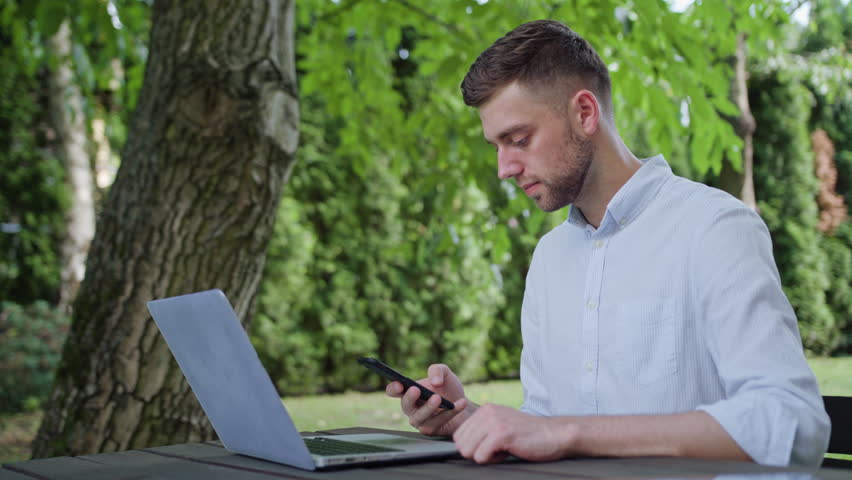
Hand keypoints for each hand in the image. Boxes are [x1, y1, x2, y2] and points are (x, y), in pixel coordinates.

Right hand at [385, 363, 474, 436]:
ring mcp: (421, 421)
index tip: (399, 384)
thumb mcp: (444, 373)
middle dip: (409, 398)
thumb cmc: (449, 389)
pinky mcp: (433, 430)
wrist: (465, 404)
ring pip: (419, 417)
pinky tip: (461, 403)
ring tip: (437, 398)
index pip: (394, 391)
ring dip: (428, 407)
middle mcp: (412, 408)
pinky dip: (450, 412)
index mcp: (409, 392)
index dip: (393, 388)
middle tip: (416, 389)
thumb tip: (434, 382)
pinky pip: (439, 421)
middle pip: (405, 405)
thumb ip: (437, 370)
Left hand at [453, 404, 576, 463]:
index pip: (458, 435)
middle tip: (498, 448)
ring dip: (485, 457)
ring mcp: (493, 422)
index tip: (492, 445)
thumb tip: (460, 446)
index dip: (474, 447)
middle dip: (477, 452)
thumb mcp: (500, 425)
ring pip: (468, 451)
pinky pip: (481, 457)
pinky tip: (508, 452)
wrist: (554, 434)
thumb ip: (481, 430)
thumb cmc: (528, 435)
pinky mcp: (501, 434)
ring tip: (503, 449)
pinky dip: (493, 460)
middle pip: (460, 444)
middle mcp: (486, 411)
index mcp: (484, 409)